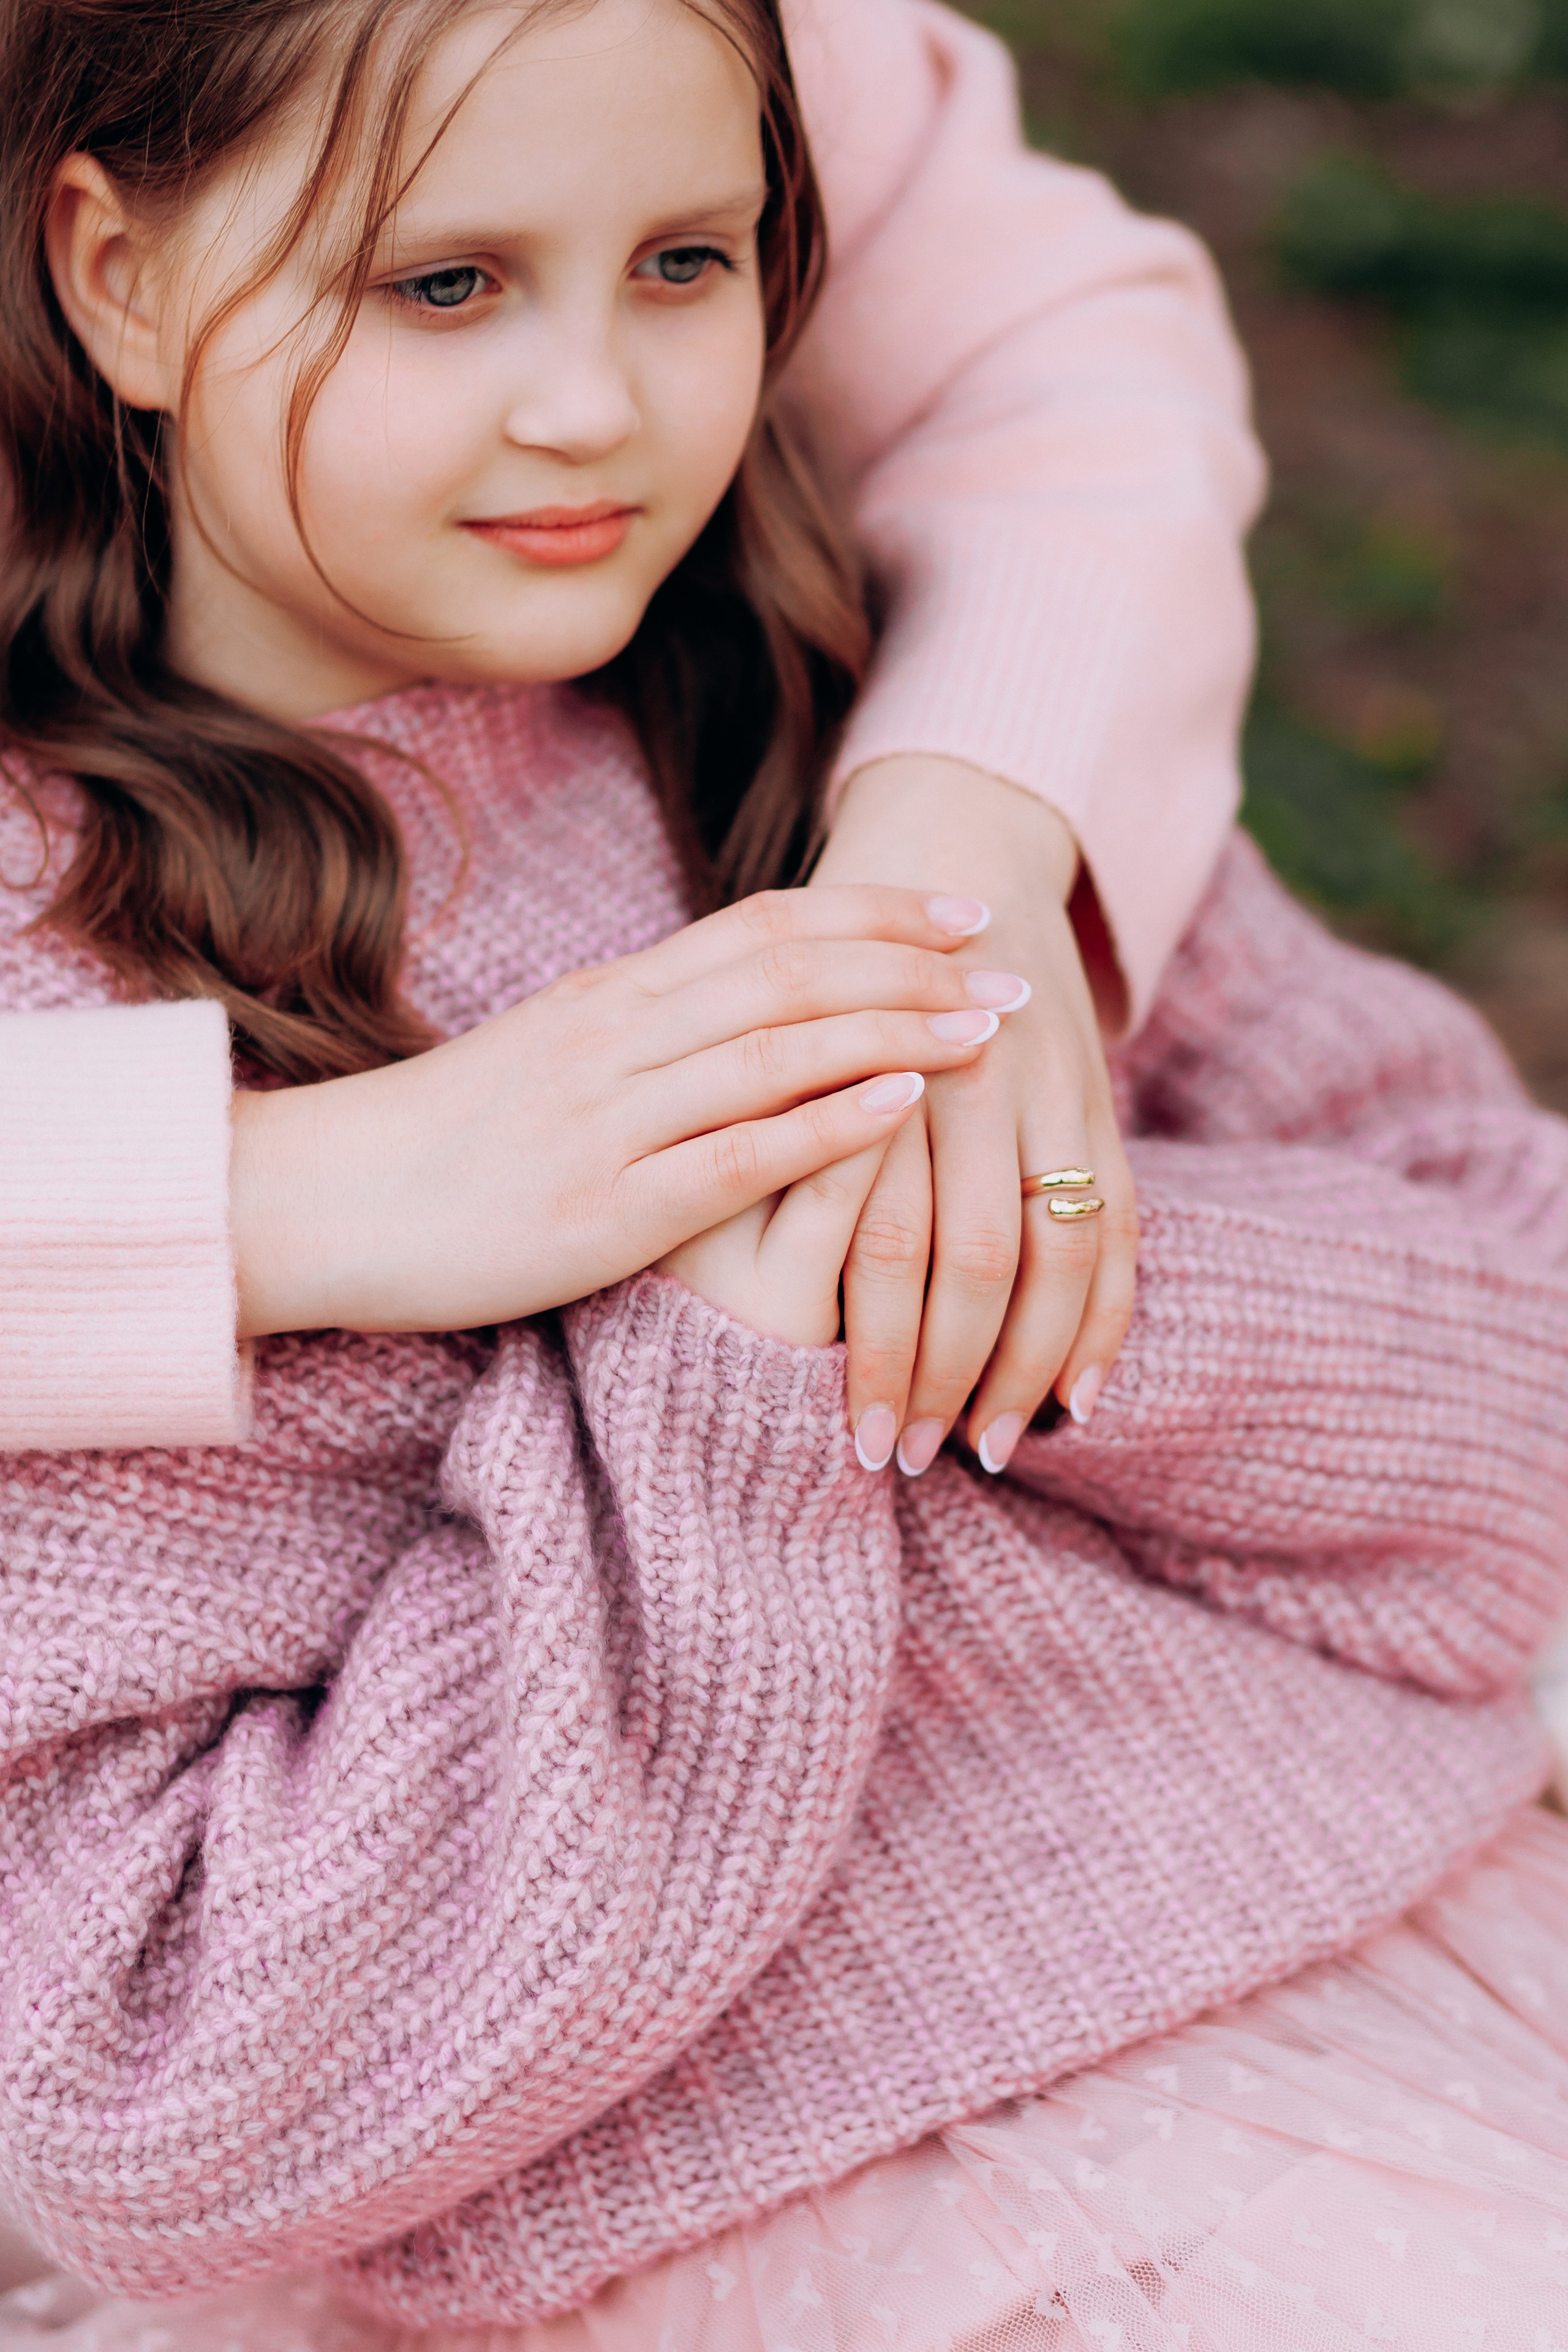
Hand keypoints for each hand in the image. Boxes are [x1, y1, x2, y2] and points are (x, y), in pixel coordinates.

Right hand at [230, 886, 1026, 1337]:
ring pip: (779, 1049)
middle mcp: (618, 1037)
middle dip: (911, 962)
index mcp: (610, 997)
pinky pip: (738, 1153)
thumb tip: (740, 1008)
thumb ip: (645, 1031)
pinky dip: (829, 1121)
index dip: (871, 911)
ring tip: (987, 1025)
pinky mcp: (604, 1210)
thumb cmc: (446, 1142)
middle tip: (1010, 964)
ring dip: (895, 1029)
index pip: (763, 926)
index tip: (959, 908)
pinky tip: (903, 1101)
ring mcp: (612, 1119)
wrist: (320, 1207)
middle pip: (789, 971)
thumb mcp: (550, 1058)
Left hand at [810, 758, 1137, 1476]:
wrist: (951, 837)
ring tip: (994, 1450)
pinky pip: (1119, 1230)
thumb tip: (728, 1300)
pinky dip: (1106, 1317)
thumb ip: (774, 1144)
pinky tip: (1082, 1395)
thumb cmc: (833, 966)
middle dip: (945, 1373)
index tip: (856, 1444)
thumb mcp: (788, 1042)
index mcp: (885, 1074)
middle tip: (912, 1462)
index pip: (890, 1246)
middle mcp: (975, 1087)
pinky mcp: (1096, 1105)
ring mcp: (1049, 1094)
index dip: (879, 1354)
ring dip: (1027, 1363)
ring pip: (1056, 1252)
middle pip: (974, 1259)